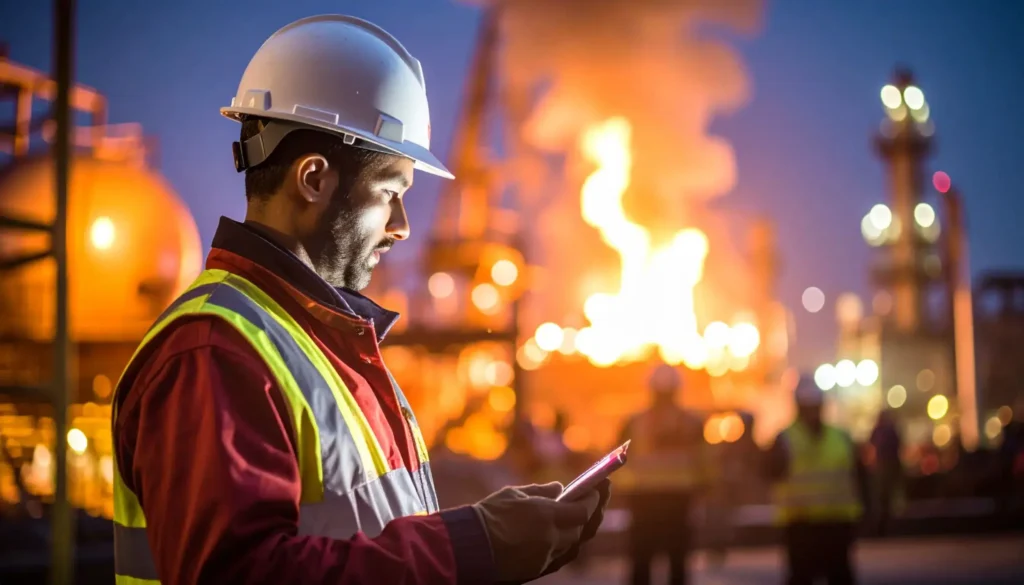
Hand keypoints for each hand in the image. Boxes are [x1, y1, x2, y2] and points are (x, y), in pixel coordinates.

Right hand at [473, 482, 598, 582]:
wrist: (468, 546)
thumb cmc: (489, 515)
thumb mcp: (514, 495)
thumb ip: (541, 492)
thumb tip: (560, 488)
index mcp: (546, 515)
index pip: (582, 510)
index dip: (593, 500)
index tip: (596, 490)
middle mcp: (549, 537)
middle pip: (579, 530)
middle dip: (585, 516)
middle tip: (588, 503)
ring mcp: (543, 556)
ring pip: (569, 544)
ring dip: (572, 531)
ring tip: (571, 518)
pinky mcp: (535, 569)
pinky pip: (556, 556)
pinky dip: (559, 544)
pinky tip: (556, 534)